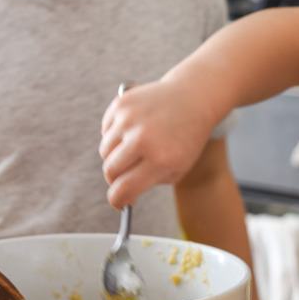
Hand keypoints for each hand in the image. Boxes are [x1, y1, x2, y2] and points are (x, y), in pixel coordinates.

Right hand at [98, 81, 221, 209]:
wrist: (193, 96)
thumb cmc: (186, 137)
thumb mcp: (178, 167)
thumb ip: (149, 183)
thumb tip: (121, 195)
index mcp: (160, 159)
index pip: (124, 189)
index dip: (117, 200)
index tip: (117, 203)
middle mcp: (143, 138)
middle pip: (110, 171)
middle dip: (115, 178)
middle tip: (125, 176)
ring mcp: (129, 119)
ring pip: (104, 151)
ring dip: (114, 156)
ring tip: (133, 149)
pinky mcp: (122, 104)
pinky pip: (105, 131)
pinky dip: (114, 135)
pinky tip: (132, 130)